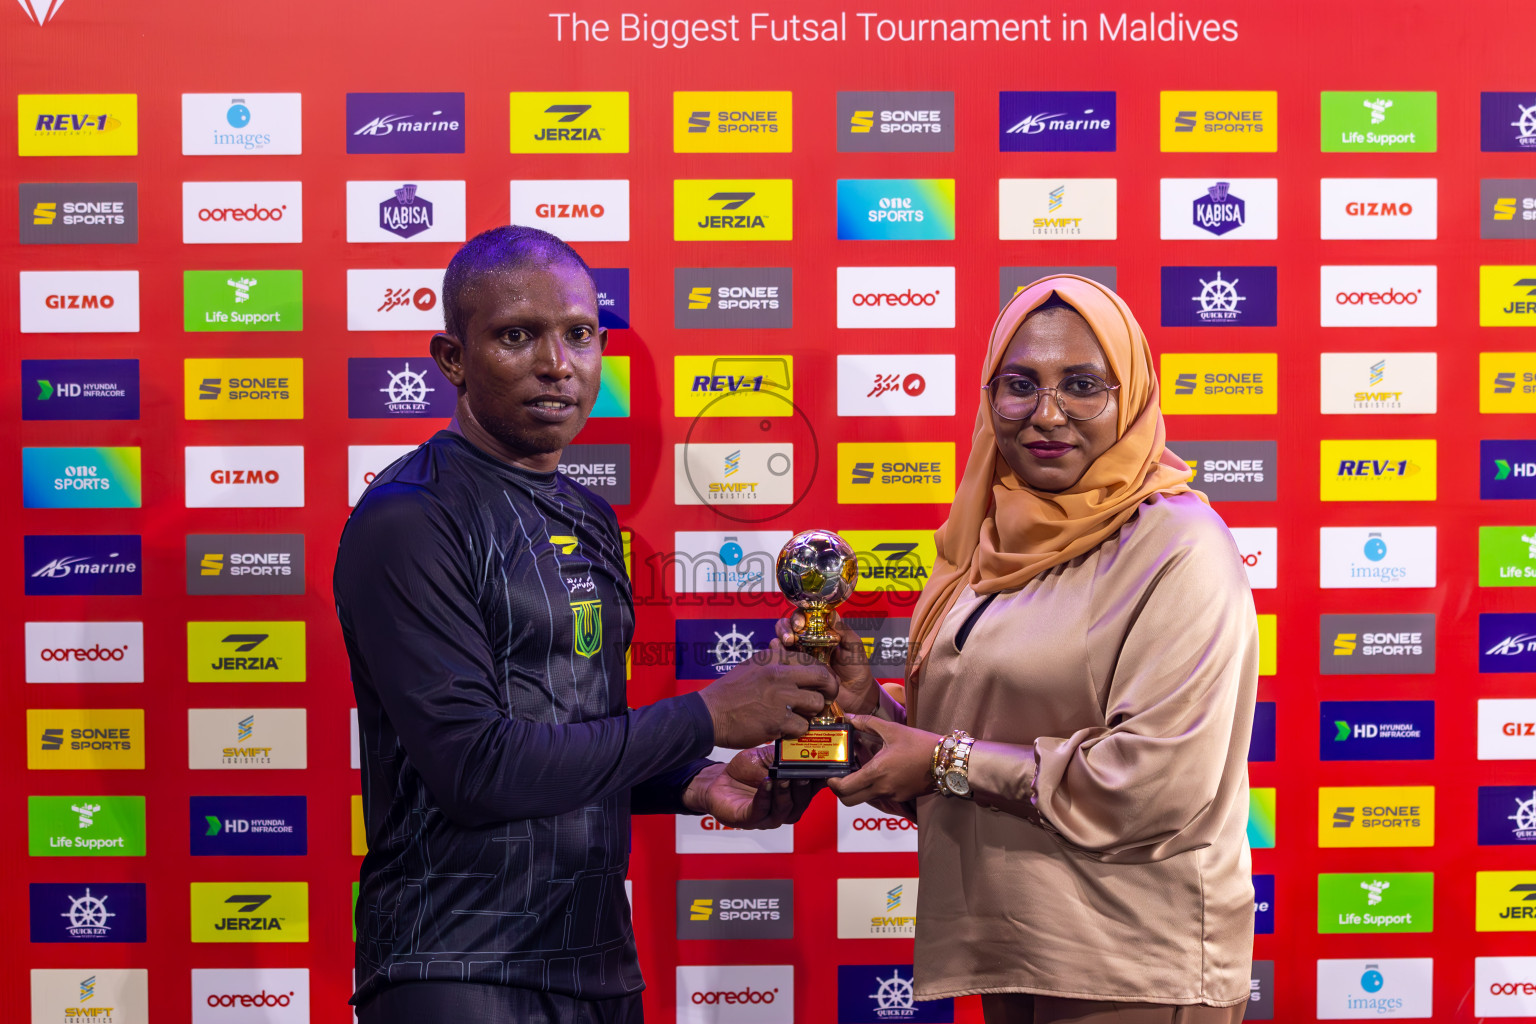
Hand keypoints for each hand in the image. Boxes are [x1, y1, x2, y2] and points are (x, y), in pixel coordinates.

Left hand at [683, 746, 821, 828]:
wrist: (718, 780)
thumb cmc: (745, 771)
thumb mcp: (769, 757)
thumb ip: (786, 754)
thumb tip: (804, 741)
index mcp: (793, 794)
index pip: (813, 789)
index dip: (821, 780)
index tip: (826, 768)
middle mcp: (784, 809)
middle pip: (801, 803)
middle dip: (803, 788)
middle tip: (804, 773)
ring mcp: (767, 817)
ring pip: (783, 810)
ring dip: (785, 793)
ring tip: (783, 778)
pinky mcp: (748, 820)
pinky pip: (760, 811)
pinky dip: (765, 797)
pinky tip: (766, 783)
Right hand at [698, 640, 839, 748]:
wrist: (710, 714)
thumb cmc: (728, 692)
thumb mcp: (750, 666)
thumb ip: (772, 660)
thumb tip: (785, 652)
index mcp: (774, 661)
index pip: (811, 661)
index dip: (822, 673)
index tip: (823, 682)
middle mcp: (780, 676)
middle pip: (822, 680)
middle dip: (829, 690)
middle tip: (825, 699)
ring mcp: (780, 700)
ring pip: (816, 705)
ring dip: (811, 712)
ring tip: (800, 715)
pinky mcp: (778, 722)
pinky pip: (802, 726)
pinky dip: (796, 730)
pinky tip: (785, 728)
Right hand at [774, 610, 881, 714]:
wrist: (856, 696)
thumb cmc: (856, 669)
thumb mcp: (854, 647)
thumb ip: (845, 631)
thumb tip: (831, 615)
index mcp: (820, 632)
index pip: (804, 617)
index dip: (799, 617)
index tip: (800, 624)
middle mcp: (806, 642)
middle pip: (787, 627)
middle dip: (784, 628)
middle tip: (789, 638)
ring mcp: (798, 657)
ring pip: (779, 642)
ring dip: (778, 641)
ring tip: (786, 647)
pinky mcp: (794, 672)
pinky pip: (780, 662)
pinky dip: (778, 659)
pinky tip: (784, 662)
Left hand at [827, 715, 939, 806]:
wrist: (947, 761)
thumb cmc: (920, 744)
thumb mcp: (893, 729)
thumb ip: (867, 723)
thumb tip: (849, 717)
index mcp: (876, 773)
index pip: (845, 788)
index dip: (832, 784)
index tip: (830, 775)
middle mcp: (882, 789)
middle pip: (850, 801)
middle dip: (840, 792)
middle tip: (840, 777)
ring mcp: (892, 796)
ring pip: (865, 799)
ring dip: (857, 789)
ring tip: (859, 770)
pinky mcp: (902, 797)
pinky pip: (881, 797)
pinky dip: (874, 788)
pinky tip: (879, 772)